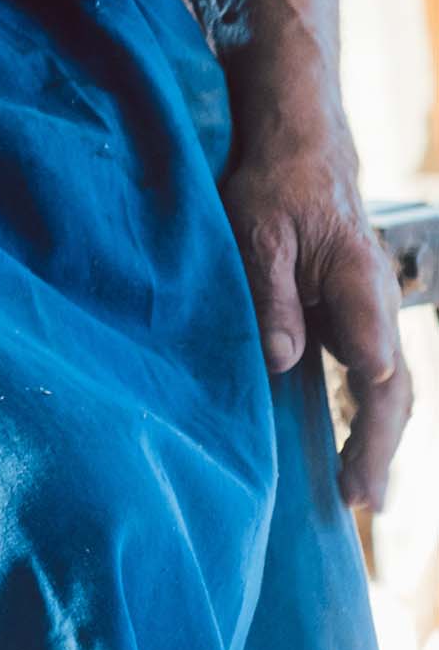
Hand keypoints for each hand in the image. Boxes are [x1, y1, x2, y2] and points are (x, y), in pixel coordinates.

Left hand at [224, 130, 411, 508]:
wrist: (301, 152)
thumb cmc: (275, 187)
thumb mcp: (258, 229)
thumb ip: (271, 293)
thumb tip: (280, 359)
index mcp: (357, 280)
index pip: (372, 348)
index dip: (367, 395)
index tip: (359, 437)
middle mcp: (377, 304)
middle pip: (392, 386)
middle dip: (379, 443)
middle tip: (363, 498)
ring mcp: (373, 315)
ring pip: (389, 389)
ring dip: (377, 441)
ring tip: (360, 494)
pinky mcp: (356, 321)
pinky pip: (372, 380)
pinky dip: (369, 420)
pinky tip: (353, 456)